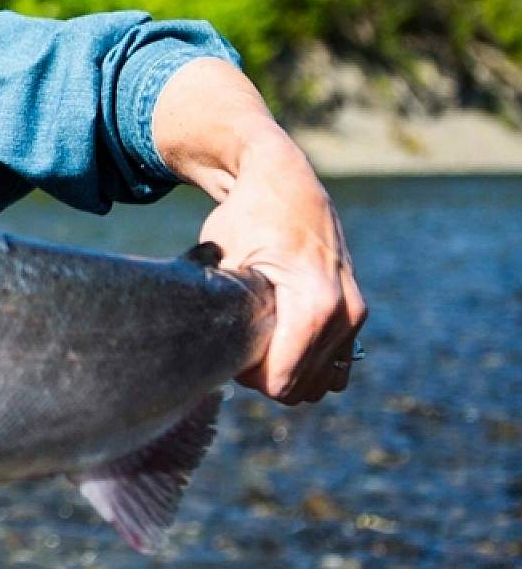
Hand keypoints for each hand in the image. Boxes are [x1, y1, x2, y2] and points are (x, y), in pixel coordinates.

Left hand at [199, 135, 367, 404]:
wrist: (285, 181)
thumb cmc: (247, 216)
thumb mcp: (223, 259)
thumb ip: (225, 311)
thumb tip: (212, 355)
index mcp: (314, 302)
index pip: (283, 380)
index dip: (249, 377)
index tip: (229, 348)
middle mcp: (344, 312)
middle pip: (300, 387)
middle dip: (266, 375)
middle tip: (239, 340)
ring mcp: (355, 314)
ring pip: (320, 381)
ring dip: (288, 371)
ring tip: (259, 338)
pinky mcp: (356, 312)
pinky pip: (336, 365)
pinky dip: (308, 363)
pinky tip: (281, 338)